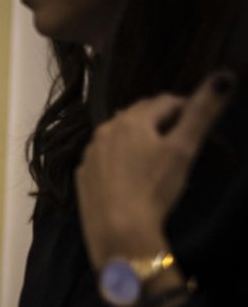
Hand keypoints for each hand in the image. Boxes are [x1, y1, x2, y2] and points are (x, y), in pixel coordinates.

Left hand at [76, 71, 235, 267]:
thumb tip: (224, 76)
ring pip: (116, 135)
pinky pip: (102, 158)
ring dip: (135, 135)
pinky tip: (127, 170)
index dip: (184, 106)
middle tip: (178, 130)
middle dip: (158, 117)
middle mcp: (105, 131)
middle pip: (137, 114)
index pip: (164, 102)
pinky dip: (116, 157)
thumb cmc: (154, 188)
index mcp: (131, 120)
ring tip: (154, 148)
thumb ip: (202, 113)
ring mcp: (90, 154)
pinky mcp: (83, 177)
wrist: (118, 231)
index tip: (197, 116)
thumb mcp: (183, 149)